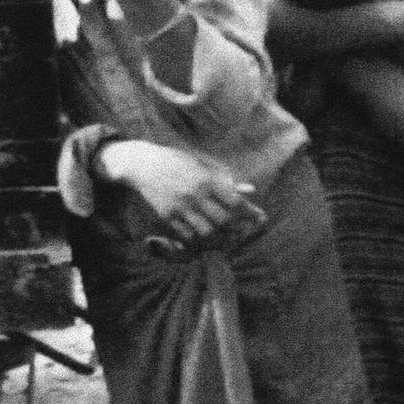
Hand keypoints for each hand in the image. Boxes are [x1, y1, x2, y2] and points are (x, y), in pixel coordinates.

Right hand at [100, 140, 266, 249]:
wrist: (142, 164)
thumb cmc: (177, 162)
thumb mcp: (204, 165)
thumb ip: (227, 180)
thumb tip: (251, 189)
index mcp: (208, 180)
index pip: (236, 202)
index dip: (251, 213)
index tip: (261, 219)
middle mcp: (195, 195)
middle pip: (224, 221)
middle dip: (237, 229)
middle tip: (243, 231)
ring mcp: (180, 207)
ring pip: (207, 233)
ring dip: (220, 238)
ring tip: (227, 238)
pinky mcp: (166, 216)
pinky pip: (187, 236)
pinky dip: (200, 241)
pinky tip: (206, 238)